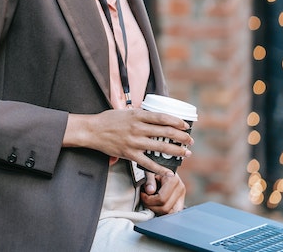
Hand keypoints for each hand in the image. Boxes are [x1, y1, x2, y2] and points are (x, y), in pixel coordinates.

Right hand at [63, 108, 193, 175]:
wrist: (92, 130)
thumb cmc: (108, 119)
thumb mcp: (126, 111)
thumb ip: (141, 115)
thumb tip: (156, 117)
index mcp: (138, 115)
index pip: (163, 118)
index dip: (177, 122)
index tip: (186, 126)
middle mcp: (138, 128)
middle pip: (165, 132)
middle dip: (181, 137)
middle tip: (190, 141)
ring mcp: (134, 142)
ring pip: (160, 147)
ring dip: (176, 151)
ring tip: (186, 153)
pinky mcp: (129, 154)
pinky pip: (148, 163)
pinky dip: (160, 168)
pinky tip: (169, 171)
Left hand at [141, 171, 185, 214]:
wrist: (164, 165)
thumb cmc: (155, 167)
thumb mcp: (149, 170)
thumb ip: (149, 180)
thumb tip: (150, 191)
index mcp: (174, 180)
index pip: (161, 198)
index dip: (149, 200)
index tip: (143, 195)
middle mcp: (180, 188)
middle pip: (166, 208)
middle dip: (152, 207)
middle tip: (145, 200)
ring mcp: (182, 195)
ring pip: (170, 213)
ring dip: (157, 210)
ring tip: (150, 202)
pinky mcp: (180, 201)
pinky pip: (173, 212)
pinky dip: (163, 211)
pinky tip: (156, 205)